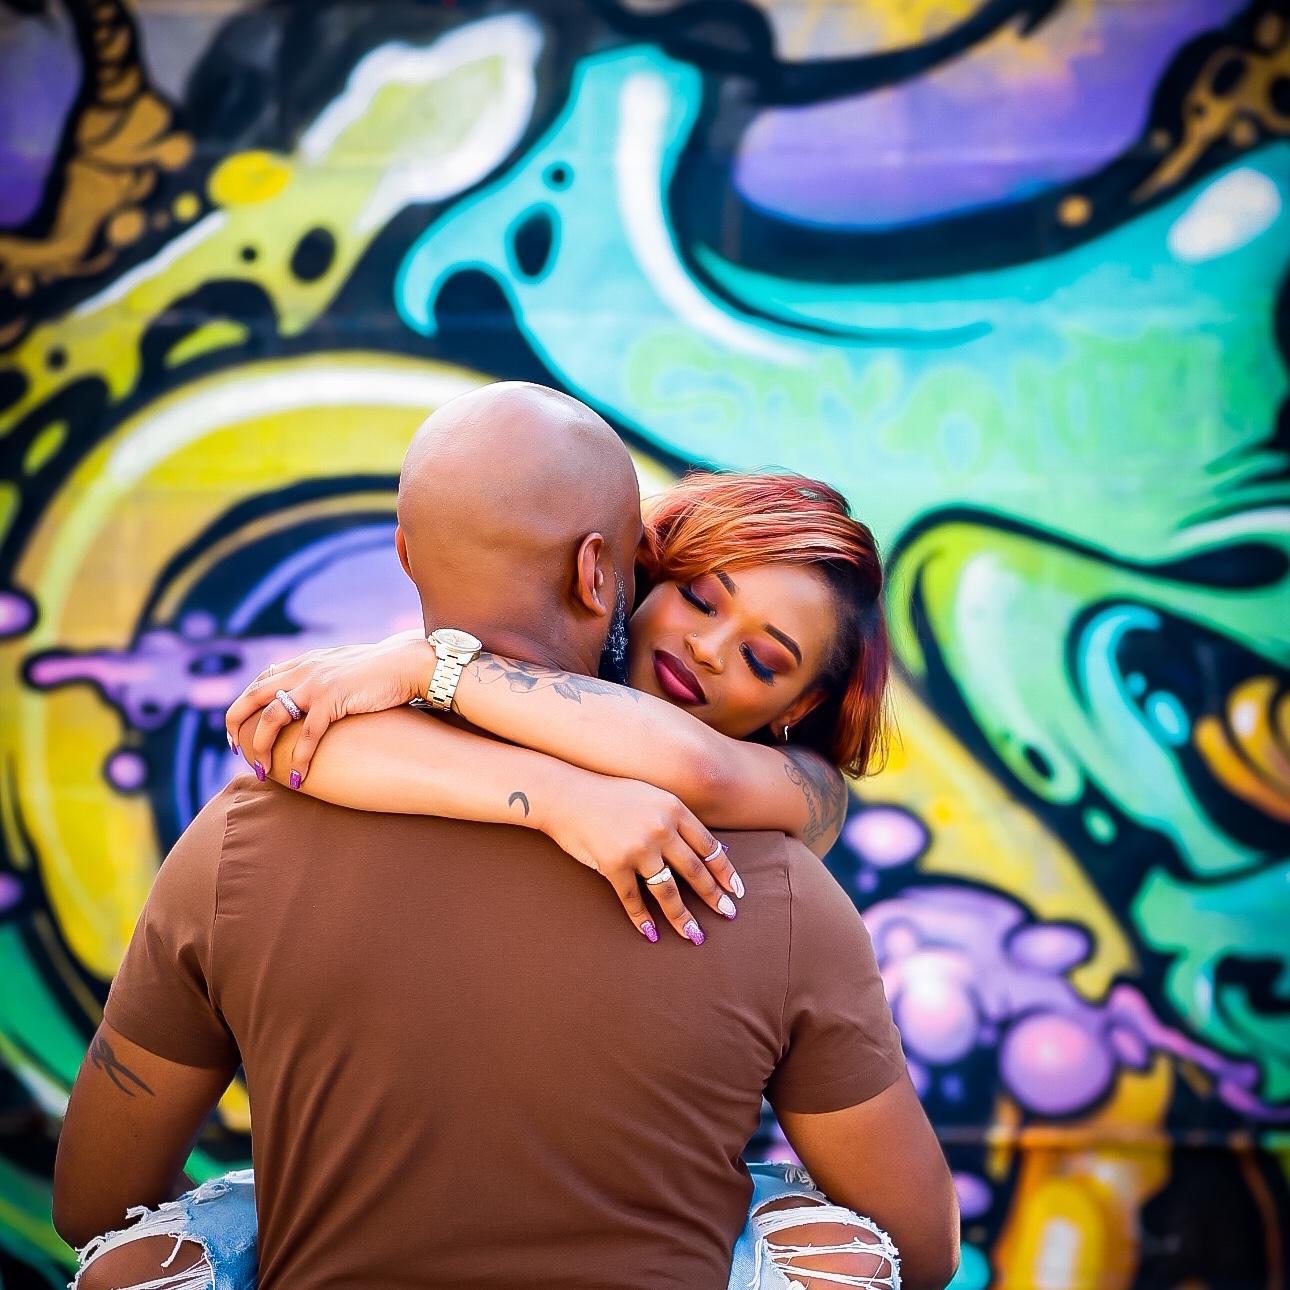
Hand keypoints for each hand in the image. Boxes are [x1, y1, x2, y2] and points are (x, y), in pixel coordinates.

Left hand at [225, 635, 433, 783]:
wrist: (408, 663)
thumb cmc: (383, 670)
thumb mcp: (344, 667)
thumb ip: (324, 675)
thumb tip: (315, 693)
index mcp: (305, 662)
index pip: (261, 681)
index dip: (245, 705)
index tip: (240, 729)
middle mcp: (303, 670)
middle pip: (252, 697)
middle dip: (237, 726)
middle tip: (237, 751)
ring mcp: (316, 684)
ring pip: (271, 718)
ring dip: (262, 747)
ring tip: (263, 771)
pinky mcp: (332, 700)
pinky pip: (307, 735)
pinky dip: (299, 759)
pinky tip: (298, 778)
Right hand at [542, 777, 743, 944]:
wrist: (567, 794)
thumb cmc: (612, 794)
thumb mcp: (652, 796)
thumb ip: (680, 819)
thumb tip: (716, 847)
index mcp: (673, 809)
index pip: (708, 846)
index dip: (725, 871)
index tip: (737, 890)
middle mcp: (660, 829)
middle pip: (694, 871)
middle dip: (713, 897)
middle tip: (728, 914)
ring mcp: (637, 848)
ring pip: (667, 891)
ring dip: (683, 917)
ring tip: (695, 935)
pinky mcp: (613, 864)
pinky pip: (632, 899)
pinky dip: (642, 919)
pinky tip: (652, 934)